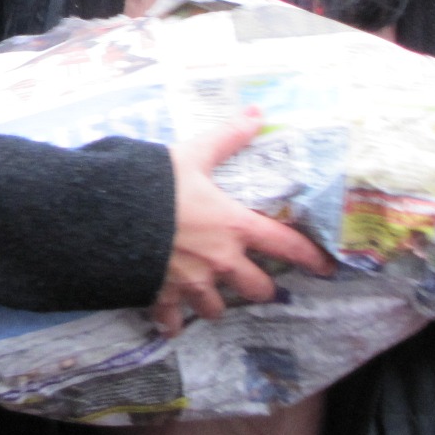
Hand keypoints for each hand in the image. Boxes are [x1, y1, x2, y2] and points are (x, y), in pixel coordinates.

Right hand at [150, 111, 335, 335]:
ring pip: (217, 309)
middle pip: (257, 289)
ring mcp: (192, 283)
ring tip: (209, 297)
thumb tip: (255, 114)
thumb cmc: (155, 186)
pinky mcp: (162, 296)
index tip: (325, 268)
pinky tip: (169, 320)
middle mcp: (221, 262)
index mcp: (235, 227)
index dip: (310, 257)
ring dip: (215, 304)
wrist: (109, 218)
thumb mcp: (192, 156)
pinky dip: (171, 321)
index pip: (286, 245)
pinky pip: (172, 320)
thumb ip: (226, 139)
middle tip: (253, 282)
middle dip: (258, 287)